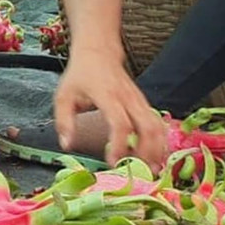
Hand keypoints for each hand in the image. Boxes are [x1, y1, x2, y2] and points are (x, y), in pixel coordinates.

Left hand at [53, 46, 165, 166]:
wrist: (98, 52)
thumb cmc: (80, 75)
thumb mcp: (63, 96)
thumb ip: (64, 121)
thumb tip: (67, 145)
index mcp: (108, 96)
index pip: (120, 124)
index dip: (119, 145)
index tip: (113, 162)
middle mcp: (129, 98)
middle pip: (147, 128)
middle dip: (146, 152)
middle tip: (140, 173)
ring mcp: (140, 100)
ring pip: (157, 126)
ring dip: (158, 149)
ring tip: (153, 169)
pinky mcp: (145, 103)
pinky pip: (158, 123)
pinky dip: (161, 141)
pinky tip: (157, 156)